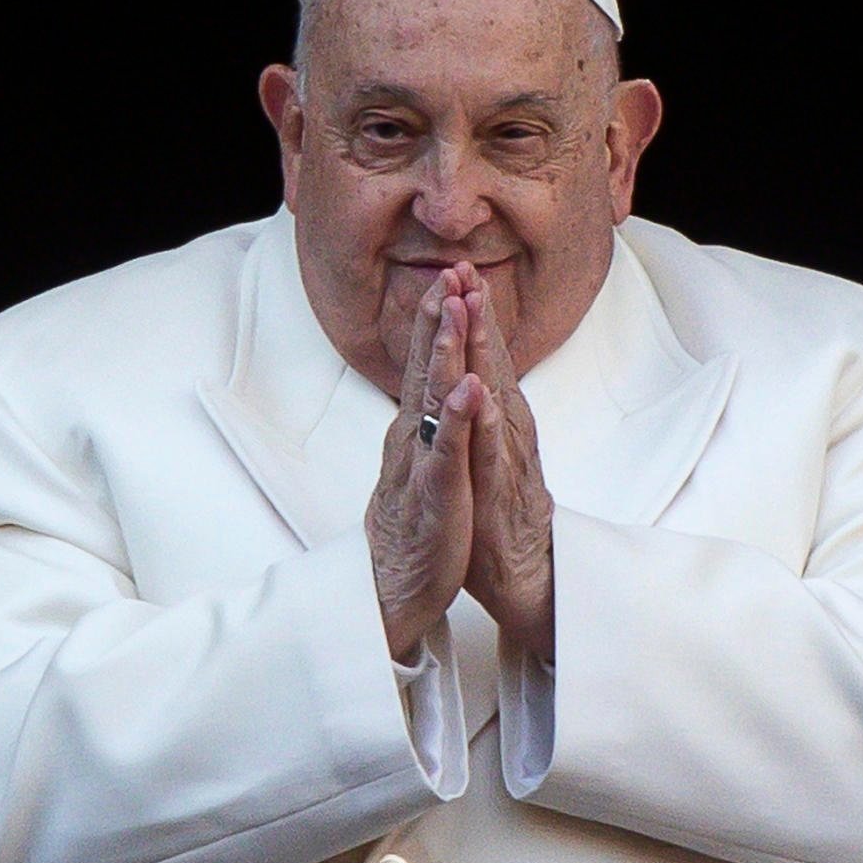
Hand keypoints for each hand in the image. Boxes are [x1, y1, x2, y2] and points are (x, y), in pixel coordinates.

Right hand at [365, 270, 482, 662]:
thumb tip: (432, 391)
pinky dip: (458, 420)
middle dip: (437, 321)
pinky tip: (470, 391)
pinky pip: (447, 454)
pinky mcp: (437, 497)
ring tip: (455, 313)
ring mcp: (423, 466)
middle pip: (424, 371)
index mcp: (414, 433)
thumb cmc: (412, 528)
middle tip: (447, 274)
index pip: (424, 368)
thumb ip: (426, 428)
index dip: (435, 324)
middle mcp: (413, 441)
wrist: (392, 589)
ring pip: (433, 401)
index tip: (447, 279)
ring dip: (444, 354)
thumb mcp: (420, 467)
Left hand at [455, 267, 555, 662]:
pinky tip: (481, 396)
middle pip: (492, 366)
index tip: (457, 274)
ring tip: (474, 311)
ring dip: (485, 353)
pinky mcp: (501, 493)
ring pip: (494, 397)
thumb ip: (479, 419)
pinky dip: (488, 423)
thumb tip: (472, 382)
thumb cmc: (498, 519)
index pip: (482, 361)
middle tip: (467, 270)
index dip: (470, 318)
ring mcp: (505, 460)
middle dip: (478, 317)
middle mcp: (506, 434)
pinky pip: (493, 453)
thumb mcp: (483, 458)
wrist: (525, 576)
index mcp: (496, 424)